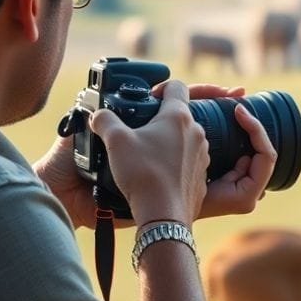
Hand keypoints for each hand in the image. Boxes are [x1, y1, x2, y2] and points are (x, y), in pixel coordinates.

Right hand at [35, 81, 276, 226]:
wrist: (163, 214)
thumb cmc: (142, 174)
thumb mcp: (115, 141)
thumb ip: (105, 120)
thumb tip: (98, 115)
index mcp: (178, 117)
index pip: (176, 86)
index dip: (161, 87)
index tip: (150, 97)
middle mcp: (195, 133)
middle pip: (180, 115)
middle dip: (162, 119)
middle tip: (142, 130)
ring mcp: (202, 155)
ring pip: (186, 139)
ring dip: (170, 142)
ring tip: (149, 154)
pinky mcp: (201, 176)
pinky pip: (188, 162)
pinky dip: (176, 163)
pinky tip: (159, 173)